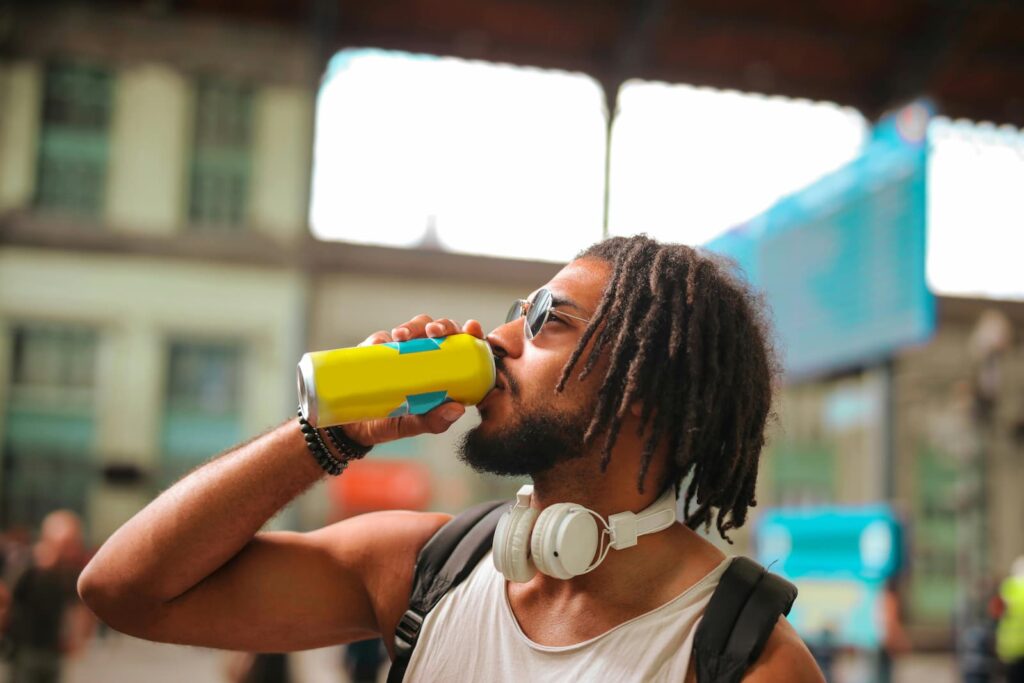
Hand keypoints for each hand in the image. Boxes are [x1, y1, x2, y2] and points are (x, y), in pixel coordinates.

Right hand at [341, 315, 484, 446]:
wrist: (355, 428)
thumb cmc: (392, 422)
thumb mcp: (414, 425)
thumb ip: (434, 420)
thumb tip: (457, 409)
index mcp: (441, 369)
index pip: (461, 345)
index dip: (470, 332)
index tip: (472, 328)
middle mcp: (424, 354)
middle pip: (438, 329)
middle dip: (441, 325)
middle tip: (434, 332)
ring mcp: (400, 350)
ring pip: (413, 327)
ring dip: (411, 327)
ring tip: (403, 336)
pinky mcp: (376, 351)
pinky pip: (380, 338)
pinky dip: (381, 338)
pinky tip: (380, 344)